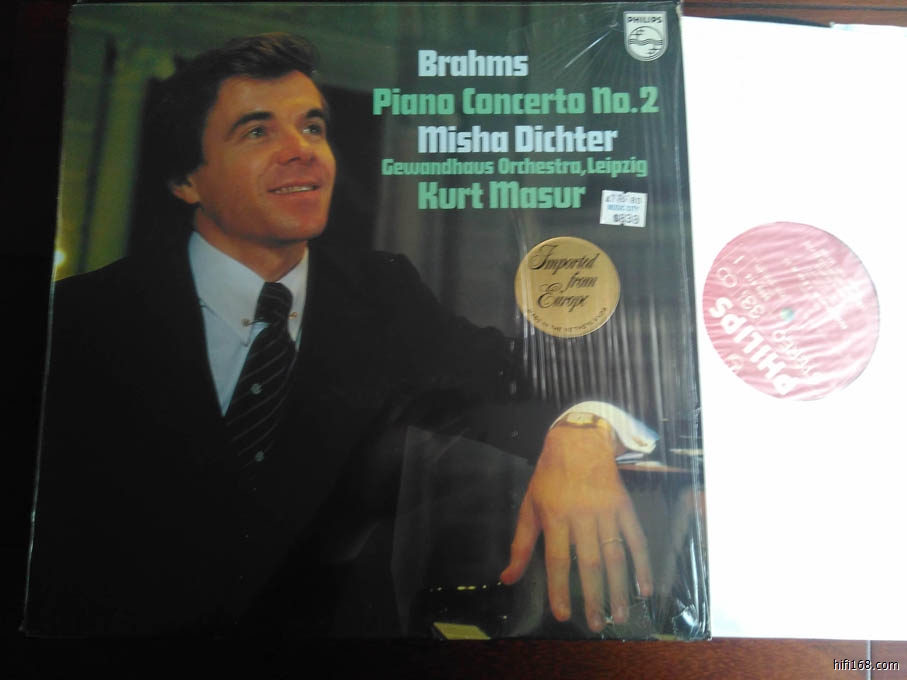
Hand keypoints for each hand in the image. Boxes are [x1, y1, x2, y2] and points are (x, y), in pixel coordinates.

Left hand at [500, 421, 652, 631]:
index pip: (558, 559)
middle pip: (590, 562)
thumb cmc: (549, 478)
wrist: (579, 442)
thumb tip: (506, 579)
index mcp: (555, 516)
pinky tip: (644, 588)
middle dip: (594, 596)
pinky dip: (642, 564)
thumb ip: (519, 545)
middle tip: (598, 625)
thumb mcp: (529, 507)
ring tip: (621, 615)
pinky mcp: (624, 507)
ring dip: (620, 588)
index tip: (564, 615)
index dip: (560, 588)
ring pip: (615, 555)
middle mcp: (582, 515)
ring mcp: (606, 511)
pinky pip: (636, 539)